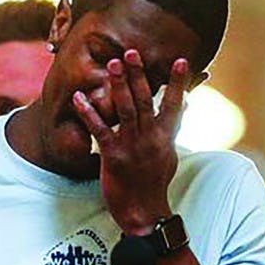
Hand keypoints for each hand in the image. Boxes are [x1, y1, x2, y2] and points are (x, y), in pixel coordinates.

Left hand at [73, 50, 188, 233]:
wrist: (144, 212)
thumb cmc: (155, 183)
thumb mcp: (170, 154)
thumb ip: (173, 128)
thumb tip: (184, 105)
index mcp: (164, 136)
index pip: (174, 104)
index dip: (178, 83)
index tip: (181, 60)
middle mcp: (150, 138)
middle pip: (145, 100)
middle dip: (138, 75)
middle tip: (131, 52)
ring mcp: (132, 146)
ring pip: (125, 110)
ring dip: (118, 85)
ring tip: (112, 63)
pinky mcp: (114, 156)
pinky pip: (100, 131)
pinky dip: (89, 113)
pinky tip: (79, 98)